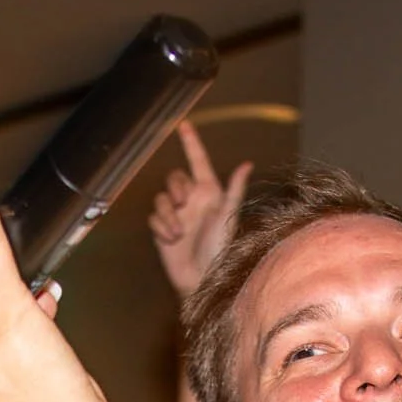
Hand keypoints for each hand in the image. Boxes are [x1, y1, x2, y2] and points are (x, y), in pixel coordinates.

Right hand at [148, 121, 250, 297]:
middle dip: (176, 188)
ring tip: (179, 231)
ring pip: (161, 197)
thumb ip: (234, 190)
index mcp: (209, 193)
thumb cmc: (220, 249)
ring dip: (168, 213)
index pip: (198, 161)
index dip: (191, 143)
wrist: (202, 278)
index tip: (183, 124)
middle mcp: (192, 200)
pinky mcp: (162, 228)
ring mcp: (176, 214)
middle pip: (175, 177)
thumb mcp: (228, 217)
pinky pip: (154, 217)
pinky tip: (171, 239)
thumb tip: (247, 164)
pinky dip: (161, 226)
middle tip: (184, 203)